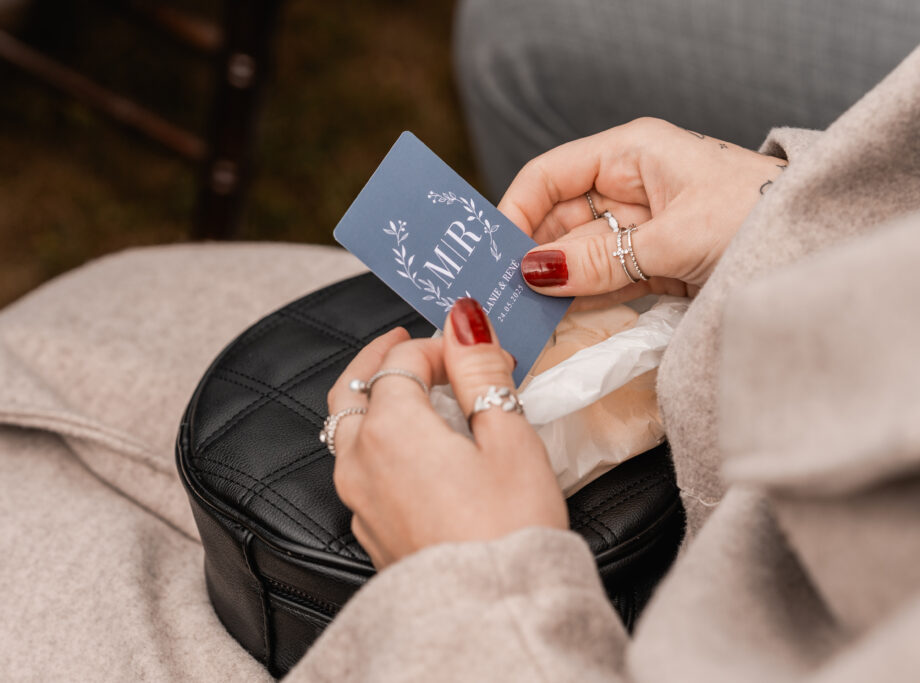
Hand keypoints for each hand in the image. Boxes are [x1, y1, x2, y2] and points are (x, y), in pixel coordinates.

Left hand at [327, 298, 566, 568]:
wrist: (491, 614)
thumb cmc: (509, 528)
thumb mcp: (507, 436)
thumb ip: (478, 370)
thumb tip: (463, 319)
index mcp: (390, 428)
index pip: (401, 361)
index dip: (438, 345)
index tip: (474, 348)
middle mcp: (360, 460)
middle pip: (352, 390)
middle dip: (381, 360)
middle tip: (407, 343)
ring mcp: (358, 500)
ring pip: (348, 431)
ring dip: (373, 401)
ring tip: (409, 394)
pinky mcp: (369, 531)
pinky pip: (358, 470)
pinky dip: (377, 443)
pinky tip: (412, 451)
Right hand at [498, 117, 786, 307]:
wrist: (826, 251)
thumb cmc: (763, 217)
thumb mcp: (676, 237)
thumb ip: (602, 258)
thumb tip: (536, 271)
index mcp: (632, 155)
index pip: (550, 177)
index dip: (515, 213)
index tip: (494, 258)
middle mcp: (631, 188)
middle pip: (558, 221)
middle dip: (531, 260)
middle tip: (502, 302)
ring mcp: (643, 229)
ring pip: (578, 257)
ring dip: (554, 288)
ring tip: (520, 321)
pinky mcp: (656, 266)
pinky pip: (605, 283)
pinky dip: (583, 305)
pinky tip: (558, 327)